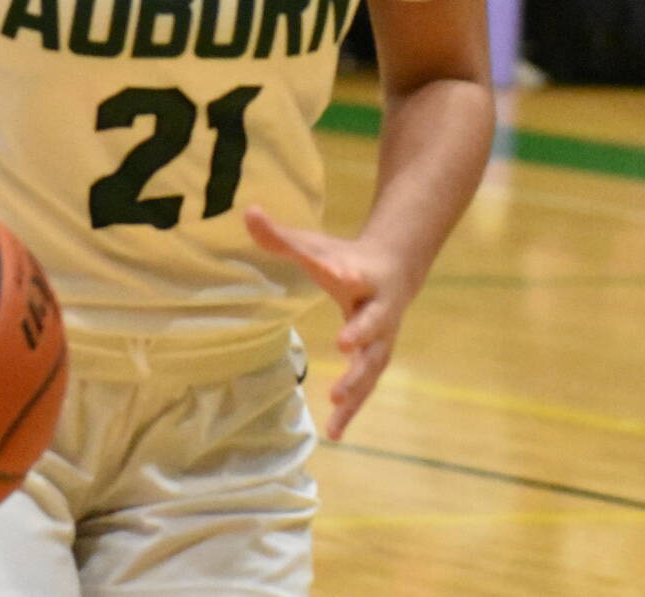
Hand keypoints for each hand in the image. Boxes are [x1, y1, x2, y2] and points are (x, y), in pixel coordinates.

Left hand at [246, 207, 413, 441]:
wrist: (396, 269)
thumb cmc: (345, 257)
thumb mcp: (316, 245)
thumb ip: (281, 235)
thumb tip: (247, 211)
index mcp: (361, 273)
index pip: (350, 272)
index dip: (343, 272)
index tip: (338, 273)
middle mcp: (378, 308)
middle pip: (373, 322)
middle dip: (361, 333)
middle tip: (343, 345)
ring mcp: (382, 337)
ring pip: (374, 362)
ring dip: (357, 382)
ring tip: (335, 402)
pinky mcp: (377, 358)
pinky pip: (367, 387)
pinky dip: (353, 410)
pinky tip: (335, 433)